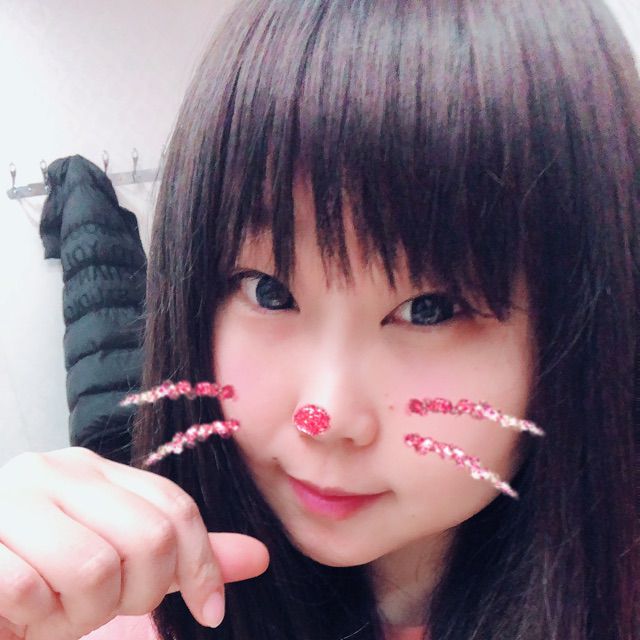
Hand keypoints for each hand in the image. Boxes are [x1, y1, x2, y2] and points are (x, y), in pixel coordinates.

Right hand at [0, 447, 268, 639]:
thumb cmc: (42, 575)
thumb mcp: (116, 561)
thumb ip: (180, 555)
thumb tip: (260, 557)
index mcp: (92, 470)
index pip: (176, 508)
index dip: (202, 564)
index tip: (208, 612)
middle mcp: (55, 472)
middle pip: (149, 536)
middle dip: (139, 593)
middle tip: (104, 607)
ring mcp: (11, 501)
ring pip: (95, 568)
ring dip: (81, 614)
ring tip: (56, 609)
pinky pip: (33, 592)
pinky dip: (37, 619)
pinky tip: (21, 614)